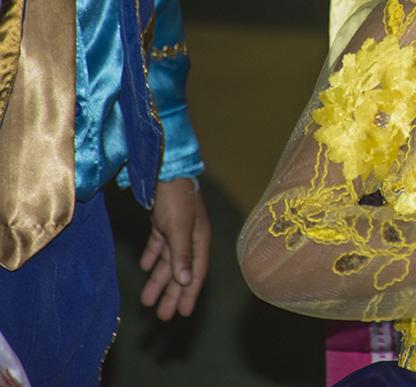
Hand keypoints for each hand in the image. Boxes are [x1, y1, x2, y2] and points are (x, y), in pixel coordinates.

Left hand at [139, 177, 211, 319]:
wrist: (164, 169)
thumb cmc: (176, 198)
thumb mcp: (179, 228)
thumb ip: (182, 254)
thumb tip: (186, 281)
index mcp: (200, 239)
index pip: (196, 273)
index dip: (190, 293)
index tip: (183, 314)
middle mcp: (191, 237)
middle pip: (181, 271)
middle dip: (172, 293)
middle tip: (163, 317)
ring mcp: (177, 230)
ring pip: (168, 262)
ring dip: (158, 280)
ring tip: (147, 301)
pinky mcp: (163, 223)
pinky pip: (158, 246)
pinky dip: (152, 257)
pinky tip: (144, 267)